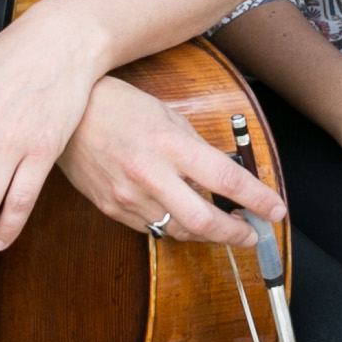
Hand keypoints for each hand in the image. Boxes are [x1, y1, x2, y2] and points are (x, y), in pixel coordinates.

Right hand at [58, 75, 286, 247]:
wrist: (65, 116)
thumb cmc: (118, 107)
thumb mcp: (167, 117)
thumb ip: (196, 150)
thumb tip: (224, 177)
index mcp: (169, 145)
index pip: (226, 180)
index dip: (257, 199)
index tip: (275, 210)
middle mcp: (149, 175)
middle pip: (205, 221)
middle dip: (236, 232)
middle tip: (252, 233)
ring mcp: (127, 196)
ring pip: (180, 230)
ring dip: (208, 233)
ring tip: (224, 227)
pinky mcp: (111, 208)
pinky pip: (153, 228)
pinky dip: (175, 227)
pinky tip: (185, 219)